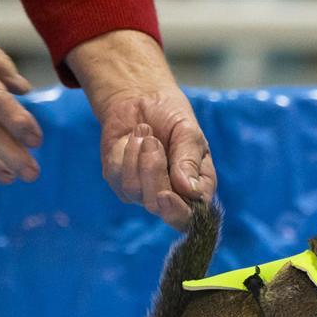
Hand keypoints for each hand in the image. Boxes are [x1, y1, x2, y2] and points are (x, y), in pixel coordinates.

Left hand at [67, 31, 215, 229]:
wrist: (140, 98)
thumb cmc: (171, 116)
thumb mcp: (189, 132)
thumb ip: (190, 160)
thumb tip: (190, 190)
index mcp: (197, 189)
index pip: (190, 218)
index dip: (177, 212)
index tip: (165, 195)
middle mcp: (172, 197)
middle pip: (159, 207)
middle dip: (154, 173)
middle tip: (154, 142)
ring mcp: (144, 193)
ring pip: (136, 192)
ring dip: (139, 157)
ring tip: (146, 133)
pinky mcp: (121, 184)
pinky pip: (119, 177)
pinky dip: (126, 153)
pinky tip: (134, 138)